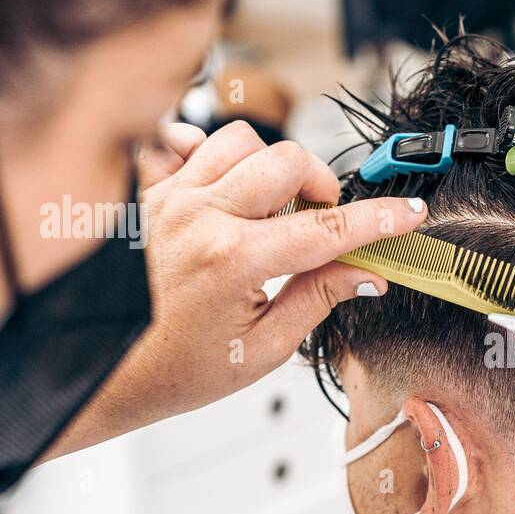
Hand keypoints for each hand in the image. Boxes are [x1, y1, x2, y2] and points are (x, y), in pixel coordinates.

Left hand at [59, 121, 427, 450]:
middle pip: (287, 161)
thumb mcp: (264, 349)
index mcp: (233, 260)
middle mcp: (199, 217)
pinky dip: (211, 153)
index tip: (408, 214)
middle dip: (321, 186)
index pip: (327, 227)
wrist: (105, 372)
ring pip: (241, 141)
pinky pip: (184, 141)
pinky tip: (226, 187)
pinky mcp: (148, 193)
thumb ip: (318, 298)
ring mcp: (169, 199)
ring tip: (273, 209)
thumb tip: (369, 273)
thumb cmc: (177, 368)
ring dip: (270, 168)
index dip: (378, 219)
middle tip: (324, 220)